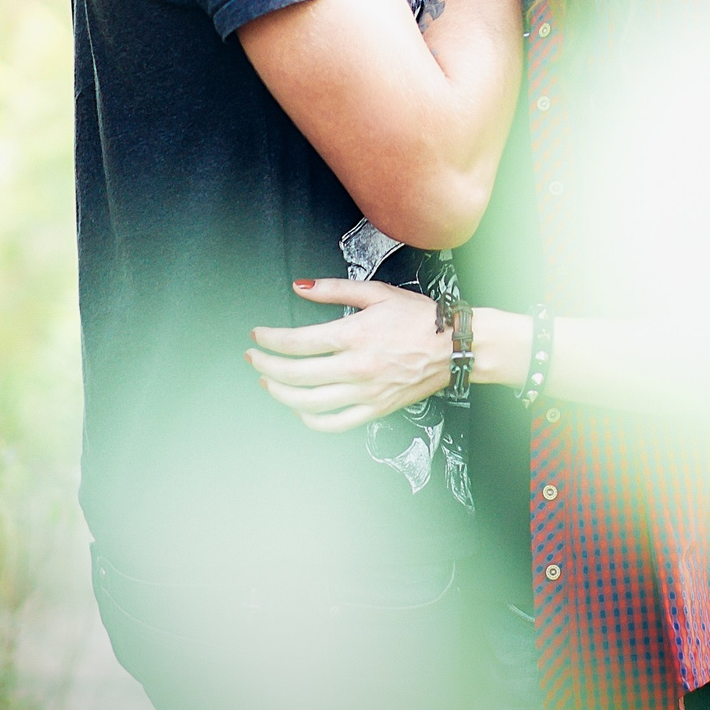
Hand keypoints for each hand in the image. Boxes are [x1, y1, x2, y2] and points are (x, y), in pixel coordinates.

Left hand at [248, 278, 449, 432]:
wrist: (456, 346)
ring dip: (281, 393)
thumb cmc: (419, 316)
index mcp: (355, 334)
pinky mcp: (376, 409)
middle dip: (267, 365)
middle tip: (254, 358)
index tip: (257, 336)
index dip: (270, 340)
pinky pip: (335, 423)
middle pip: (297, 373)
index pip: (298, 342)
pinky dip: (311, 420)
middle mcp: (357, 366)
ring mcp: (366, 391)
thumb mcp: (376, 292)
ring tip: (269, 382)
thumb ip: (333, 289)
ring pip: (310, 402)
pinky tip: (300, 409)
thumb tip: (299, 286)